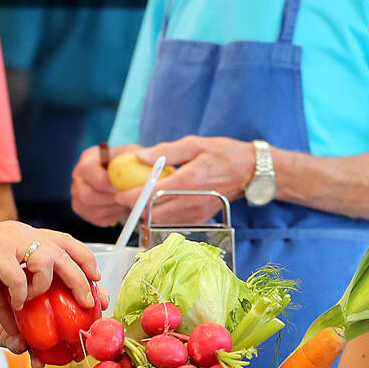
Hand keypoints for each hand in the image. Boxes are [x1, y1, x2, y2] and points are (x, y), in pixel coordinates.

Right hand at [0, 221, 99, 318]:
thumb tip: (23, 337)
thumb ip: (13, 308)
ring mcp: (10, 241)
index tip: (97, 282)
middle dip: (81, 280)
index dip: (86, 261)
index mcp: (27, 236)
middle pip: (66, 253)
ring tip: (34, 299)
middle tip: (87, 301)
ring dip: (46, 285)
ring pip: (47, 260)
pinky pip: (19, 275)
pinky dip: (21, 293)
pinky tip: (15, 302)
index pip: (67, 243)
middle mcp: (23, 234)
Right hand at [71, 142, 139, 225]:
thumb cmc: (127, 162)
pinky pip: (99, 220)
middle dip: (112, 200)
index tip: (124, 187)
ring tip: (128, 202)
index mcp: (87, 159)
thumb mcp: (132, 152)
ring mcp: (78, 195)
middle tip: (128, 198)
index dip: (107, 183)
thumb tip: (141, 158)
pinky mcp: (84, 210)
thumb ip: (136, 154)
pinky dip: (114, 217)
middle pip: (87, 196)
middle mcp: (78, 178)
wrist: (124, 174)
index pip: (88, 172)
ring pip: (94, 211)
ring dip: (115, 209)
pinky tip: (123, 208)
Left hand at [123, 135, 255, 223]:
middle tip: (123, 201)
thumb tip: (140, 156)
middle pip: (154, 213)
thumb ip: (166, 151)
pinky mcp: (201, 219)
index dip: (131, 197)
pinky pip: (174, 224)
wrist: (250, 172)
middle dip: (135, 210)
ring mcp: (198, 212)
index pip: (153, 194)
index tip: (119, 194)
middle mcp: (193, 200)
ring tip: (136, 205)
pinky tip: (155, 209)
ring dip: (146, 216)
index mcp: (190, 179)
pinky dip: (161, 219)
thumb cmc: (223, 153)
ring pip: (162, 222)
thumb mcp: (194, 144)